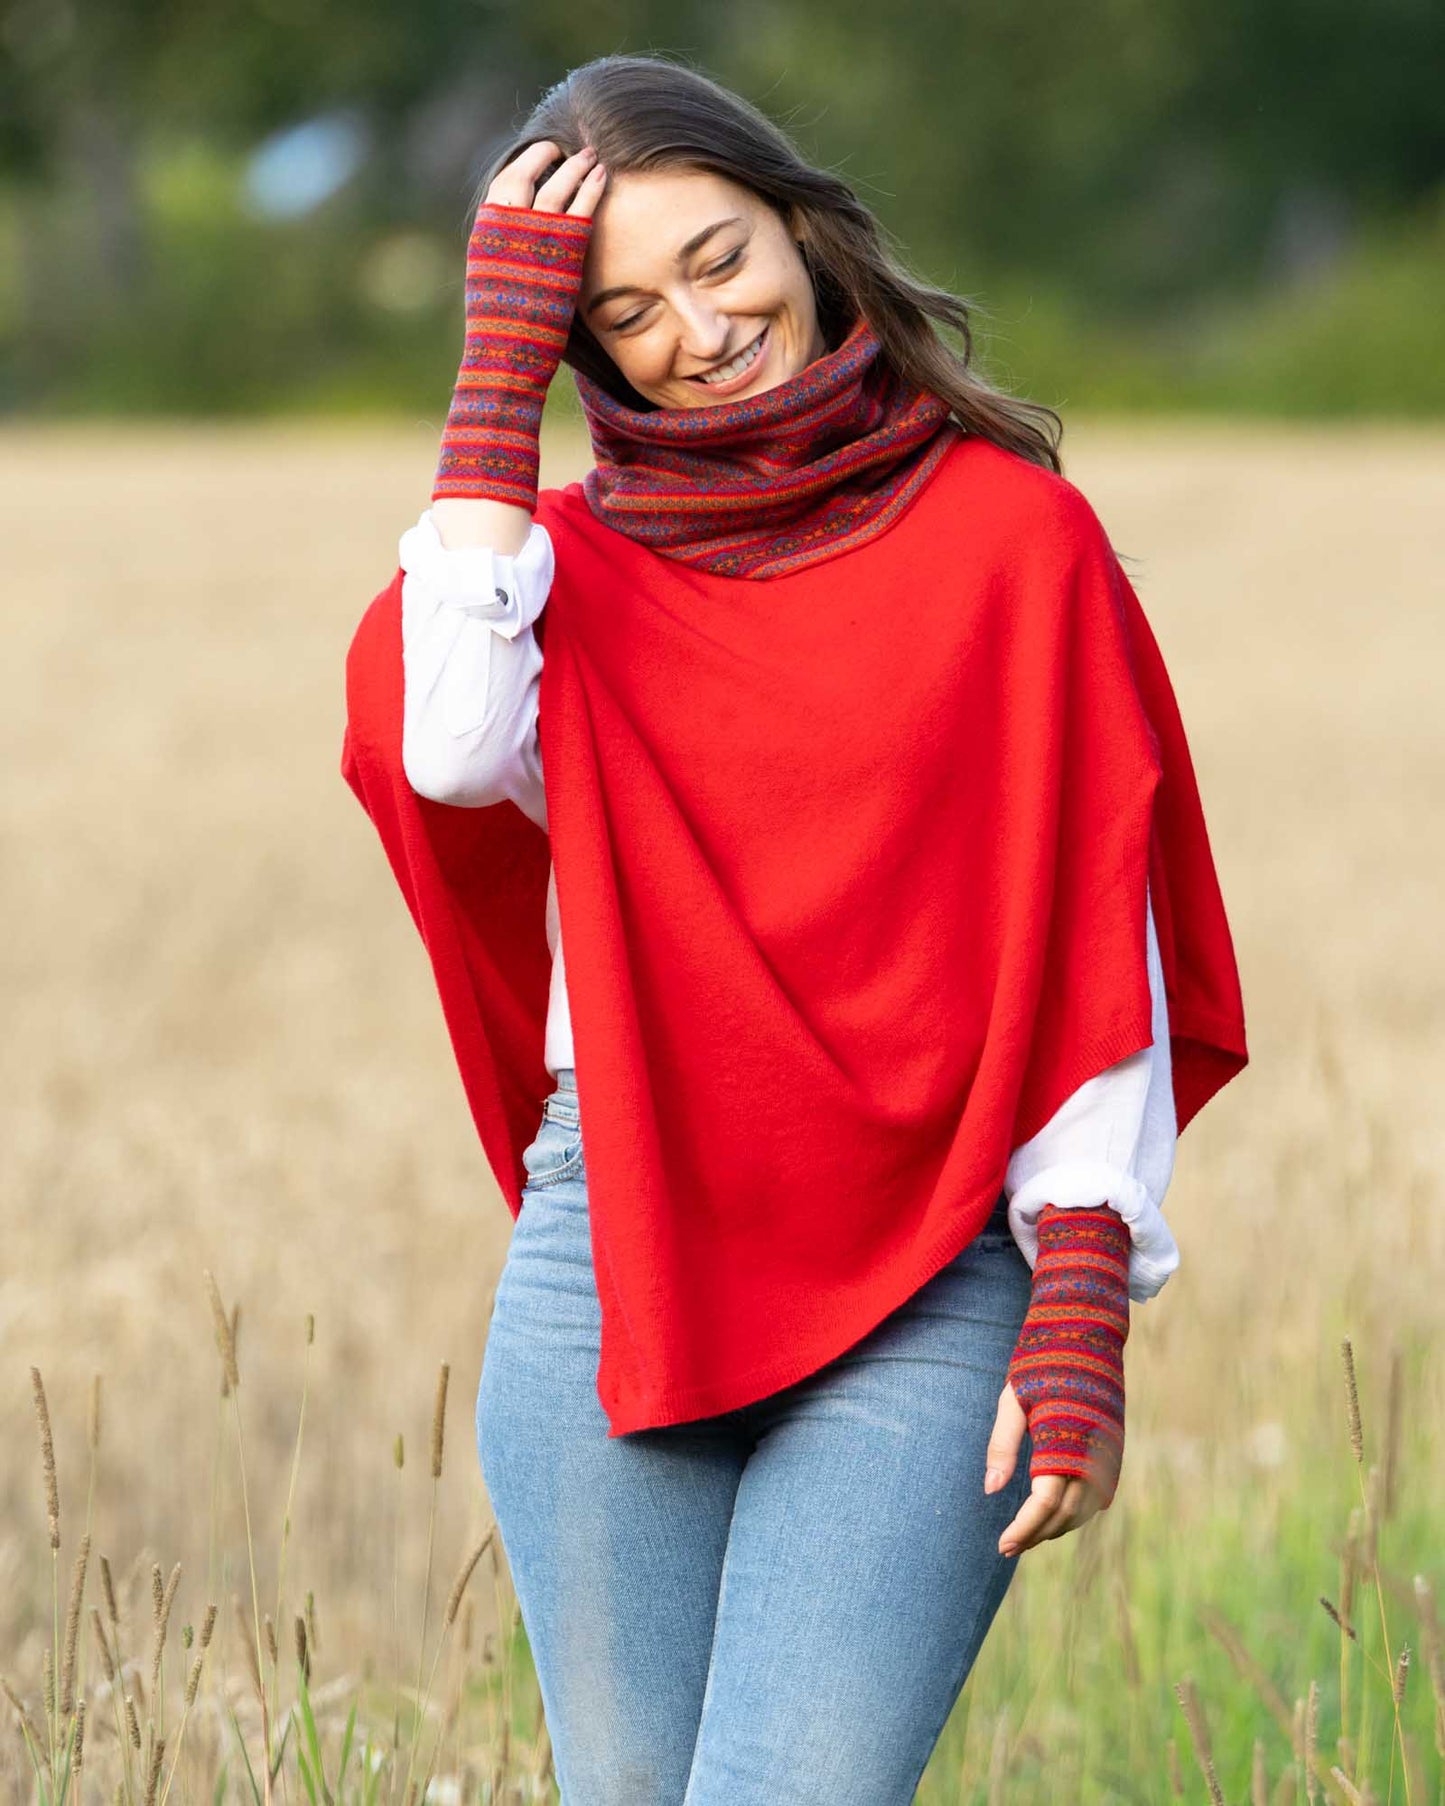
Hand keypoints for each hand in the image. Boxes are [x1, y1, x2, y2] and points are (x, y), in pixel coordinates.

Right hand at [432, 141, 608, 508]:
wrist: (506, 359)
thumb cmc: (501, 336)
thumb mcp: (494, 288)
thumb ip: (505, 259)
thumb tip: (515, 252)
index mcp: (485, 234)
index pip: (502, 185)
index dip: (523, 167)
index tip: (537, 159)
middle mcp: (506, 227)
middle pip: (527, 174)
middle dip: (547, 157)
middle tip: (565, 148)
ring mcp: (535, 236)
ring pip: (557, 185)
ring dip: (575, 166)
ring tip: (591, 155)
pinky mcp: (562, 250)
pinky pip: (580, 206)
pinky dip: (591, 187)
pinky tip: (603, 175)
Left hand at [983, 1378, 1109, 1556]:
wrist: (1086, 1331)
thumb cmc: (1042, 1361)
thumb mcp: (1012, 1399)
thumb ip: (1002, 1445)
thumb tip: (991, 1490)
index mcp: (1064, 1441)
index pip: (1045, 1503)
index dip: (1024, 1529)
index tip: (1002, 1545)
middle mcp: (1092, 1453)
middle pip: (1065, 1514)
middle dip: (1036, 1534)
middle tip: (1008, 1546)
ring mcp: (1108, 1454)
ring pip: (1084, 1510)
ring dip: (1057, 1526)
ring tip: (1027, 1533)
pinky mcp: (1114, 1449)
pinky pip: (1098, 1495)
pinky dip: (1076, 1510)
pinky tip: (1055, 1512)